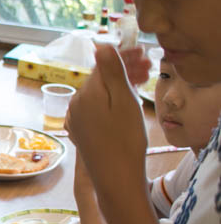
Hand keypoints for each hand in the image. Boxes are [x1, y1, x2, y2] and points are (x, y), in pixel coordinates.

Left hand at [66, 46, 147, 202]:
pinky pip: (95, 108)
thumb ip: (111, 72)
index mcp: (86, 93)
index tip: (143, 54)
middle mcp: (75, 103)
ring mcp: (76, 118)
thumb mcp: (123, 101)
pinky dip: (109, 102)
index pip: (103, 66)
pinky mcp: (80, 130)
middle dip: (123, 70)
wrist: (115, 177)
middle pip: (101, 79)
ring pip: (98, 94)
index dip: (124, 58)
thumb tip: (100, 45)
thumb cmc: (124, 140)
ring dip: (117, 85)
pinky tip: (124, 103)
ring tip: (141, 83)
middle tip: (148, 66)